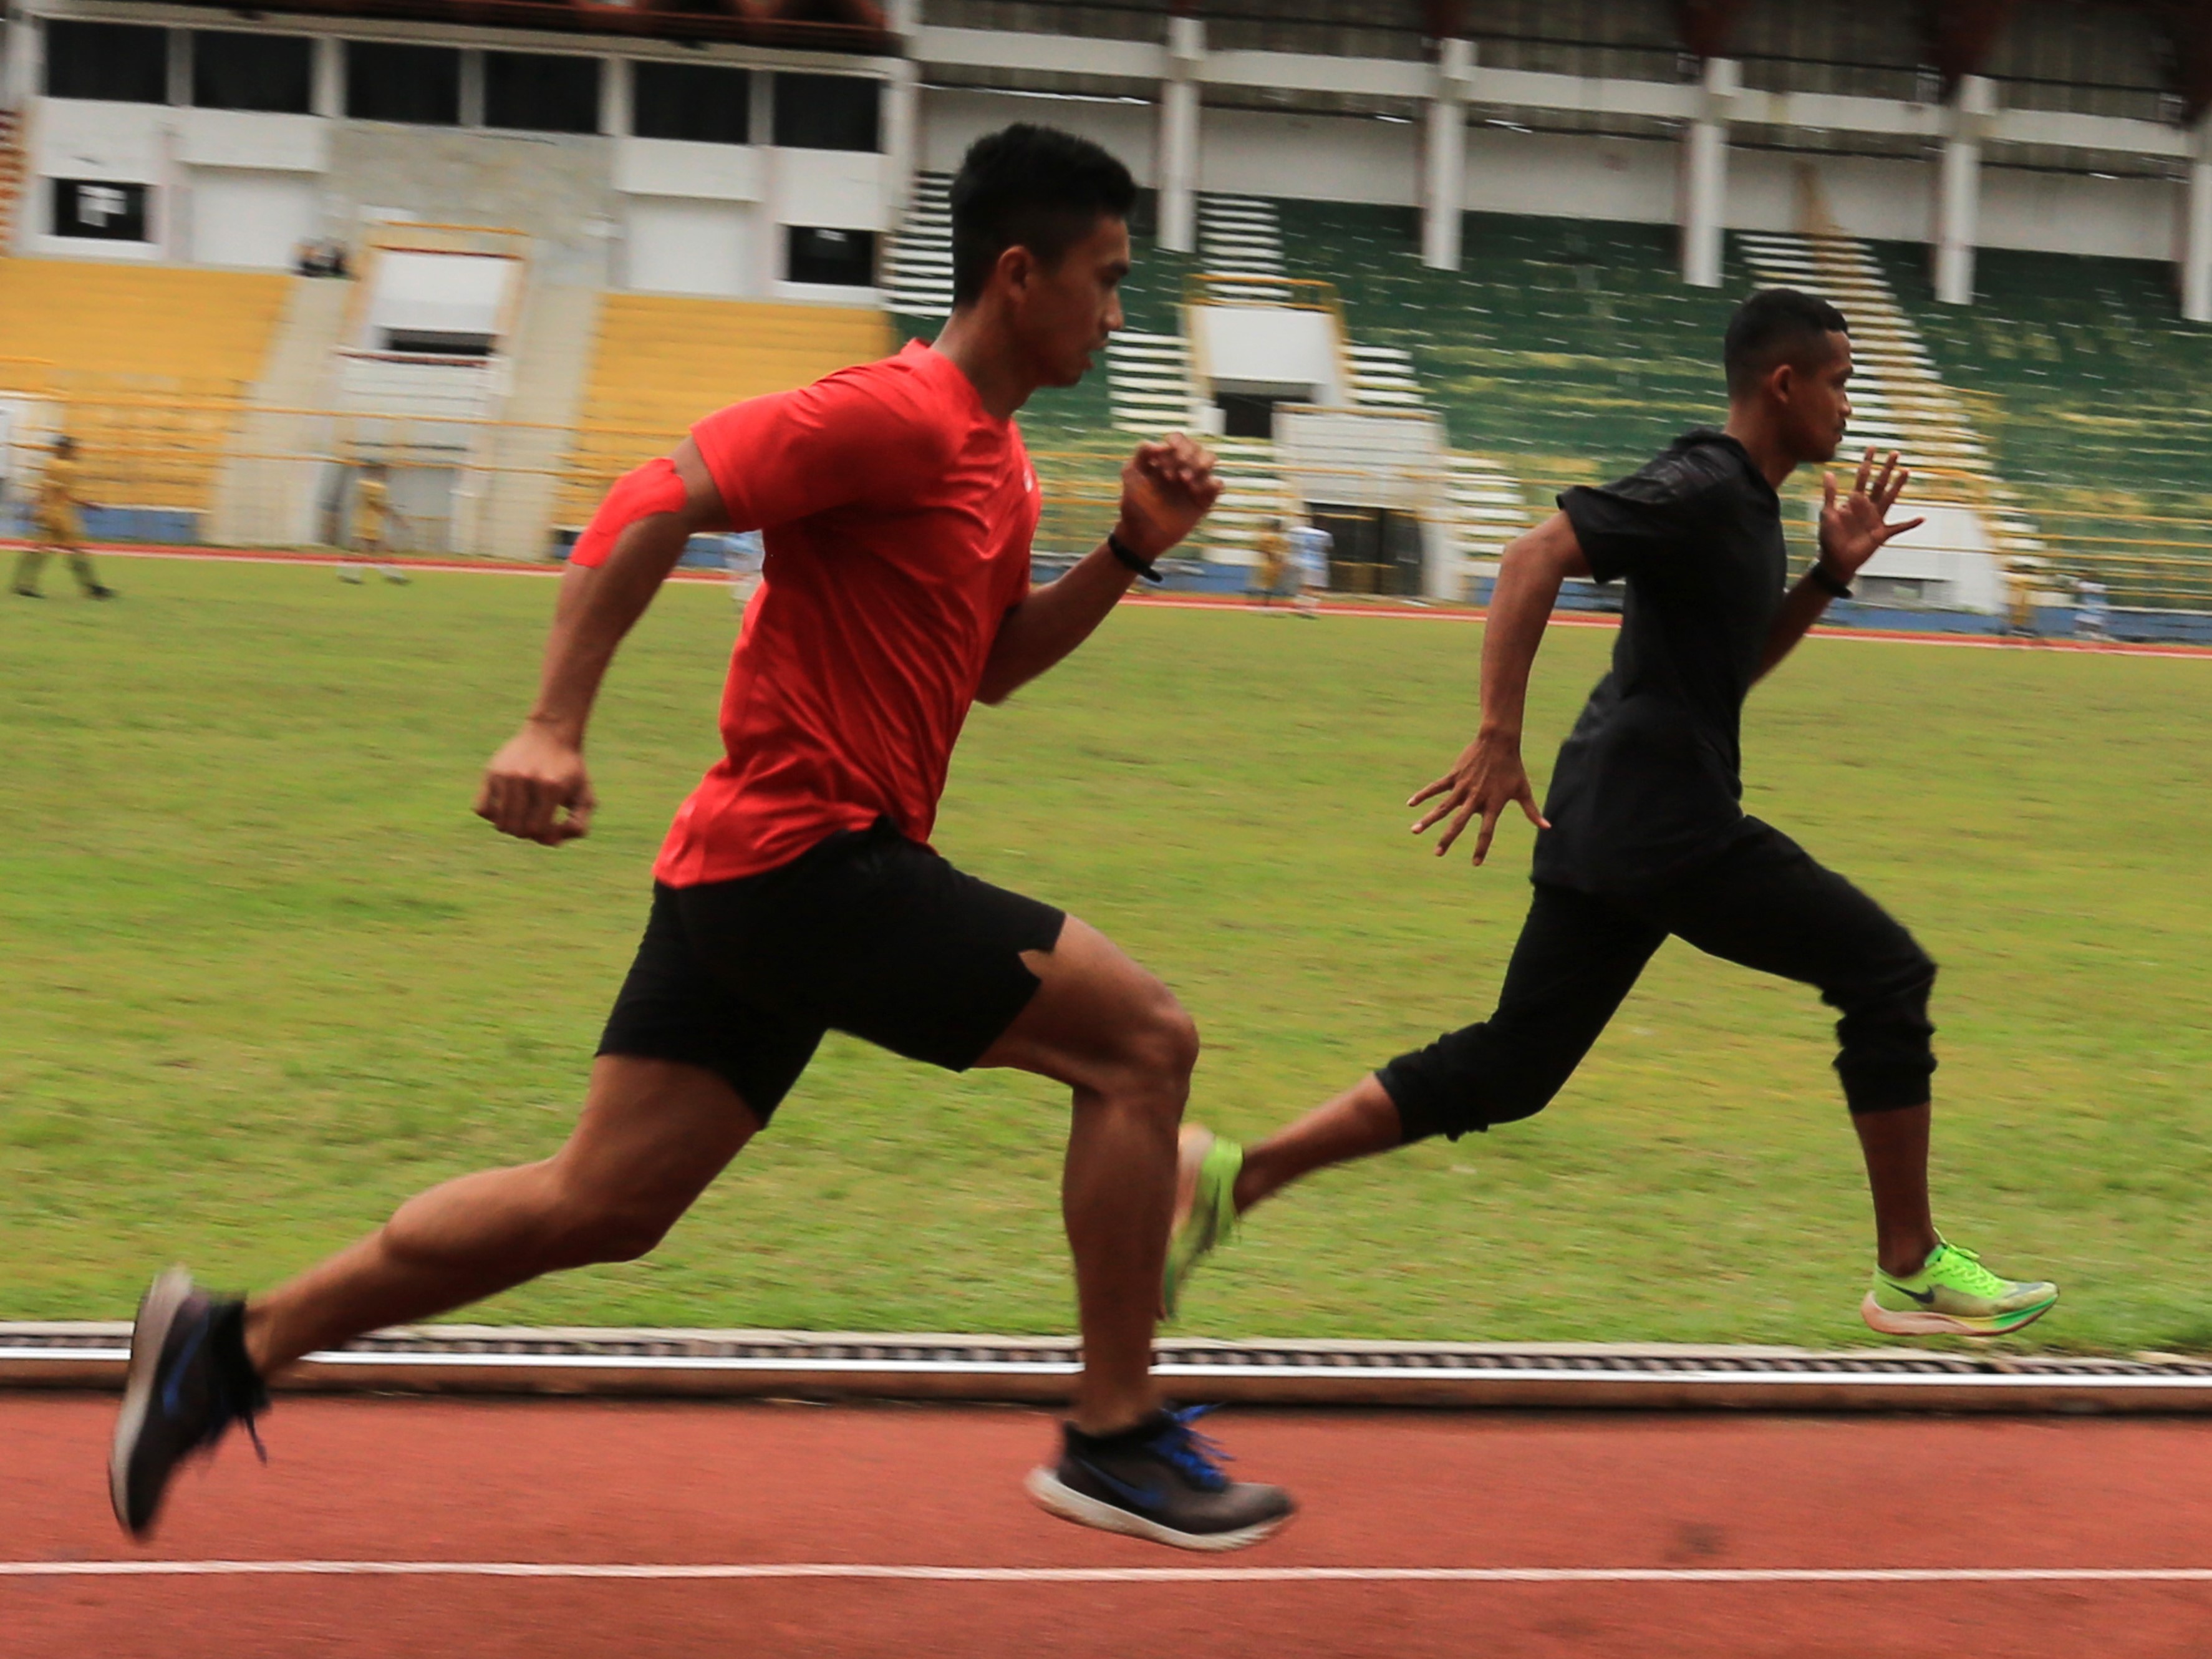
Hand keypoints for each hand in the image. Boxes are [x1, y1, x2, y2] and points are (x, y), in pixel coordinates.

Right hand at [476, 721, 595, 845]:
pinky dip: (492, 815)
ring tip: (522, 815)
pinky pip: (482, 809)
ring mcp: (506, 775)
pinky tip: (505, 808)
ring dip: (512, 826)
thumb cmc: (569, 771)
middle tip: (535, 820)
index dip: (543, 835)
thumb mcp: (584, 797)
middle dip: (528, 832)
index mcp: (551, 787)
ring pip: (500, 822)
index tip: (550, 825)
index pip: (537, 830)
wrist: (551, 734)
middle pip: (517, 829)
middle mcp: (526, 780)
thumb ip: (578, 826)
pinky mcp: (491, 772)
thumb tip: (552, 842)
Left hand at [1114, 434, 1221, 560]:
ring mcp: (1194, 483)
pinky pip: (1218, 484)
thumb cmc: (1134, 505)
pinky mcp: (1204, 500)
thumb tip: (1164, 444)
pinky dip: (1210, 484)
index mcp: (1166, 459)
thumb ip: (1143, 452)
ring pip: (1211, 459)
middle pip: (1196, 446)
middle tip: (1171, 476)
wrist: (1142, 535)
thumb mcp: (1131, 474)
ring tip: (1184, 481)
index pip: (1179, 439)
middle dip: (1186, 456)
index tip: (1162, 463)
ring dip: (1199, 465)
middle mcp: (1182, 467)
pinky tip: (1194, 494)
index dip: (1175, 445)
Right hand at [1407, 731, 1550, 865]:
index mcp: (1493, 805)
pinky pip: (1436, 787)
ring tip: (1415, 831)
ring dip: (1428, 820)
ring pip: (1443, 807)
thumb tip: (1547, 827)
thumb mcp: (1523, 790)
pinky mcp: (1454, 776)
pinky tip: (1411, 804)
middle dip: (1447, 839)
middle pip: (1459, 823)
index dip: (1482, 848)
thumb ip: (1532, 812)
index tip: (1476, 863)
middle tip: (1437, 854)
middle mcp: (1476, 798)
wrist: (1499, 742)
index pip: (1487, 831)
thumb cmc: (1513, 768)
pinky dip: (1423, 795)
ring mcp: (1463, 787)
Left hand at [1817, 449, 1924, 580]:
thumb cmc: (1829, 538)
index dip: (1867, 462)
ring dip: (1898, 485)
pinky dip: (1910, 524)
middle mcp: (1867, 507)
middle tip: (1895, 453)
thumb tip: (1828, 472)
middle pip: (1880, 483)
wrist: (1835, 560)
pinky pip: (1899, 528)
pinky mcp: (1882, 534)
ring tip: (1906, 471)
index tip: (1872, 447)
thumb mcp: (1828, 513)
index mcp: (1854, 501)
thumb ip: (1830, 494)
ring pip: (1890, 498)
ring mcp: (1876, 519)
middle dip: (1886, 468)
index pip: (1862, 477)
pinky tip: (1922, 518)